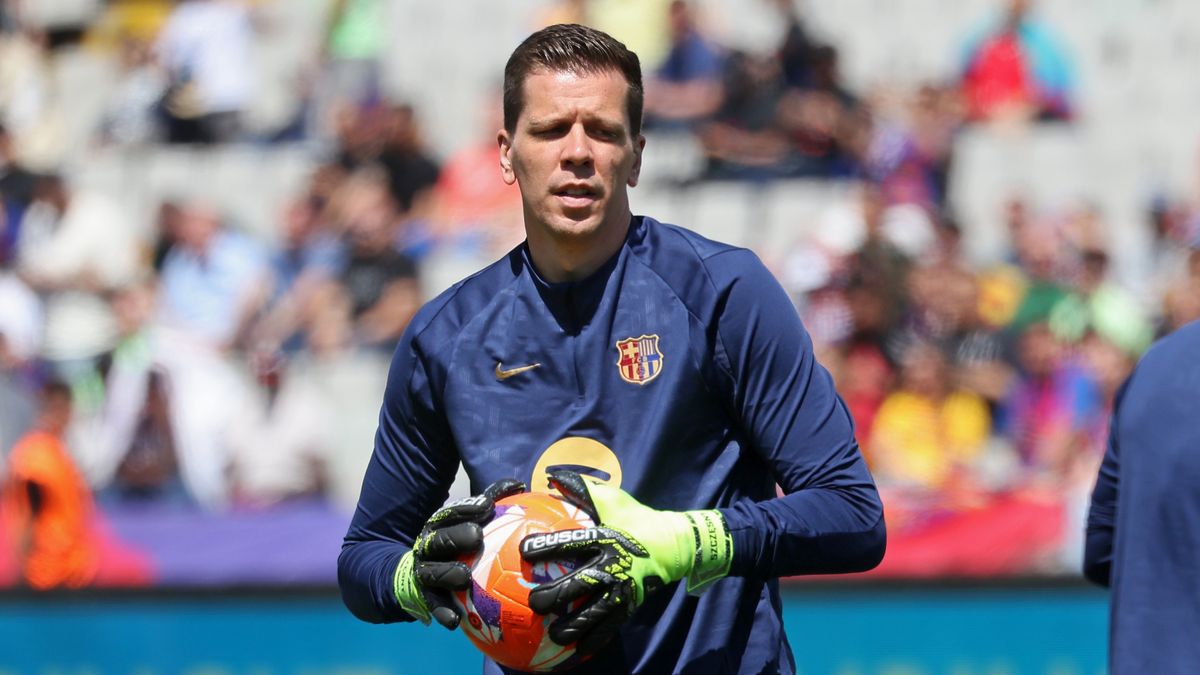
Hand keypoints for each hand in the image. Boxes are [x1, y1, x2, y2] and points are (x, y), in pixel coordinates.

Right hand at [394, 478, 525, 627]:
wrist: (409, 576)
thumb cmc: (452, 546)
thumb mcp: (463, 523)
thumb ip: (487, 505)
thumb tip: (519, 485)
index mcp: (439, 526)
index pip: (452, 512)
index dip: (468, 508)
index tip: (487, 505)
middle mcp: (428, 546)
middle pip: (440, 539)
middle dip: (456, 537)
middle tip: (477, 536)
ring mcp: (424, 571)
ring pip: (434, 572)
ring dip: (448, 574)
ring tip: (465, 577)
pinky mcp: (423, 597)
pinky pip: (433, 605)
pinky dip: (443, 612)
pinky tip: (454, 620)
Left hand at [519, 470, 731, 654]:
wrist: (674, 545)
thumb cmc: (637, 519)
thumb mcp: (612, 499)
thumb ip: (581, 488)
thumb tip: (549, 474)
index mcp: (604, 539)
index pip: (571, 543)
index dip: (547, 546)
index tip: (525, 551)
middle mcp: (611, 567)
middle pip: (577, 585)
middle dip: (553, 597)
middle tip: (533, 603)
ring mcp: (621, 590)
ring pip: (592, 614)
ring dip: (571, 627)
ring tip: (554, 636)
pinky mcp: (630, 607)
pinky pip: (609, 628)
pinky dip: (593, 640)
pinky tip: (577, 651)